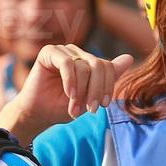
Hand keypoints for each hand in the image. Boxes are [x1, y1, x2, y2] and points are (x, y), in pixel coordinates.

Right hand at [0, 46, 133, 145]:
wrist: (37, 114)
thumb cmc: (60, 107)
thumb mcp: (89, 96)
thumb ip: (108, 78)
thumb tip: (129, 58)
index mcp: (88, 62)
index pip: (107, 66)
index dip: (108, 86)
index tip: (102, 105)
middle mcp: (77, 54)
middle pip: (99, 65)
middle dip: (97, 90)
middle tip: (91, 110)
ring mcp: (63, 51)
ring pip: (84, 66)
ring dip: (81, 91)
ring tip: (74, 108)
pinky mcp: (49, 52)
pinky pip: (67, 63)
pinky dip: (70, 81)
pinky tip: (68, 94)